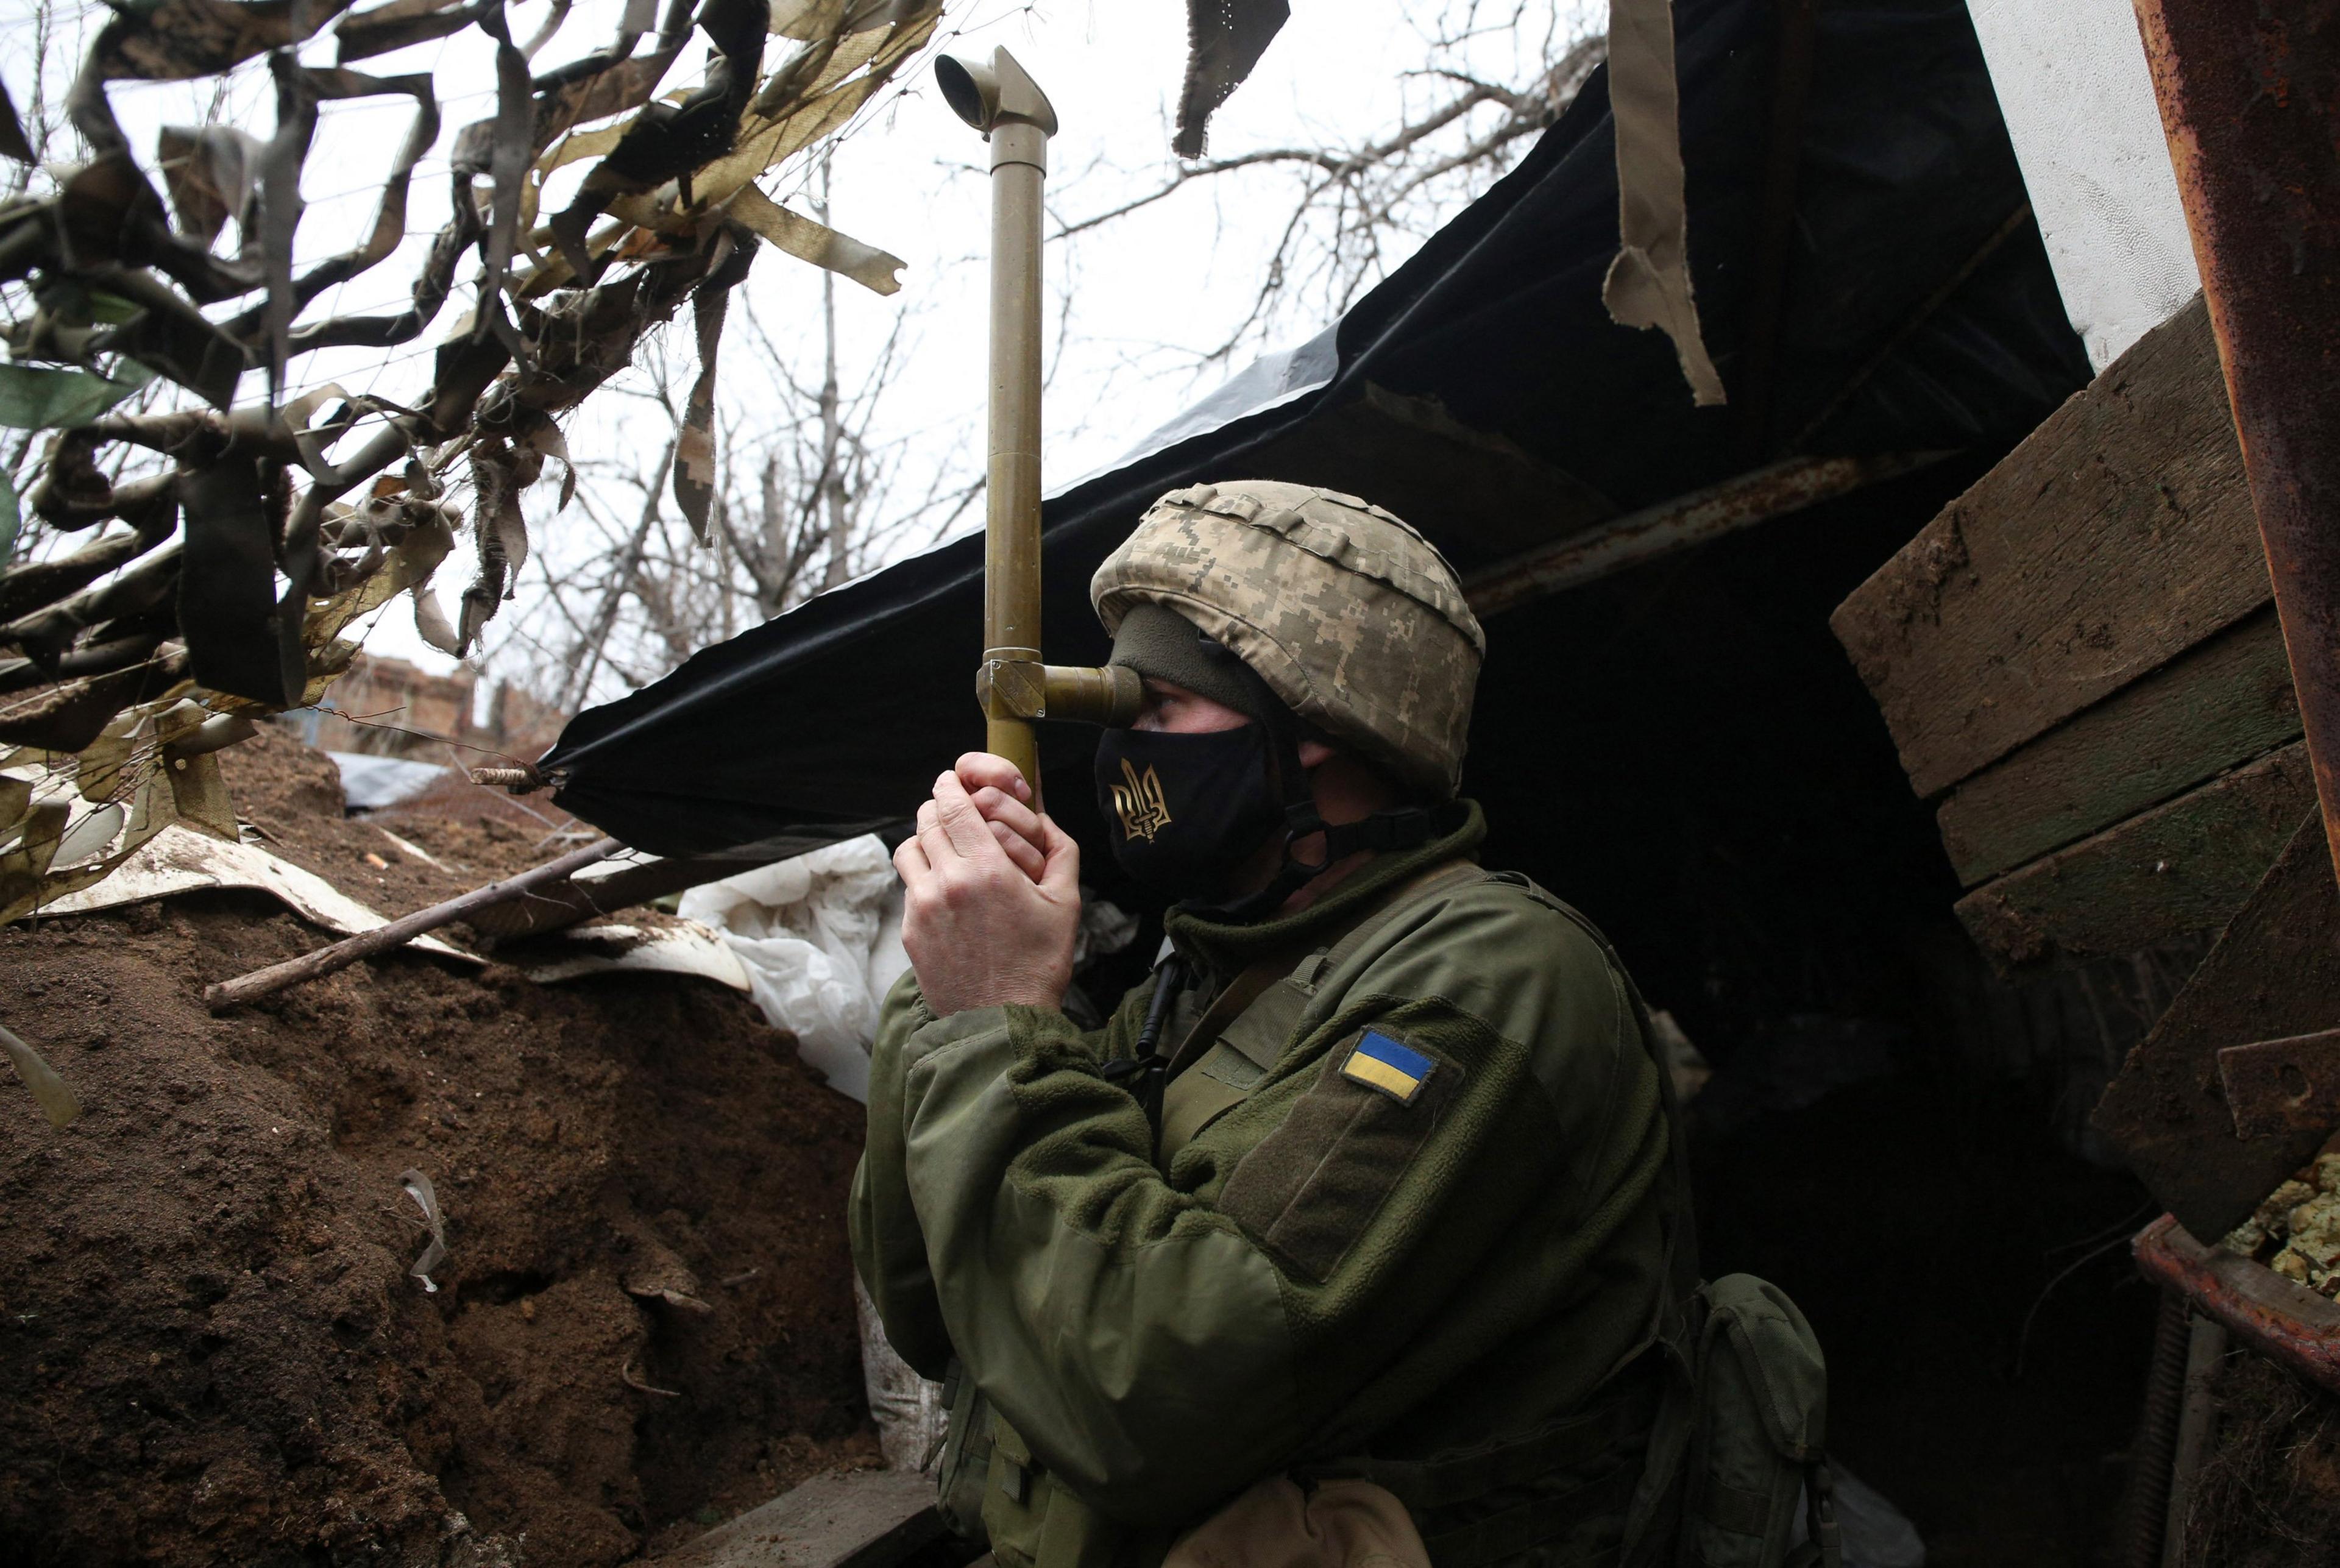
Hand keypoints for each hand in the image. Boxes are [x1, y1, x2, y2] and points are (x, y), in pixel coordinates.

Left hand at [896, 766, 1081, 1013]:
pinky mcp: (909, 931)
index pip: (952, 803)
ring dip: (927, 841)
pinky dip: (923, 878)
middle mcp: (947, 882)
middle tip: (958, 815)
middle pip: (926, 819)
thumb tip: (1044, 816)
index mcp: (987, 869)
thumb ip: (1059, 849)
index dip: (951, 785)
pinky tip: (947, 895)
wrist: (1002, 1022)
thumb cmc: (1038, 964)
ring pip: (909, 848)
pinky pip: (908, 886)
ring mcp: (921, 908)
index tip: (956, 782)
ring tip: (948, 852)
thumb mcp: (1065, 902)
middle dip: (941, 809)